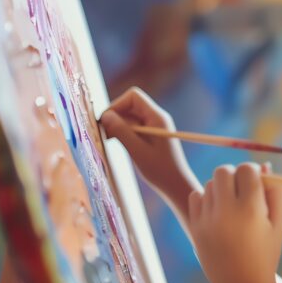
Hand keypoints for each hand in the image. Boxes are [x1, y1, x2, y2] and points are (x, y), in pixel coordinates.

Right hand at [99, 87, 197, 204]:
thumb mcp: (137, 151)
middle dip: (115, 116)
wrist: (176, 185)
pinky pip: (132, 127)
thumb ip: (121, 132)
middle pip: (129, 105)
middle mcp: (156, 118)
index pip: (133, 96)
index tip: (106, 122)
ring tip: (110, 140)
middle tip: (105, 134)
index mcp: (157, 117)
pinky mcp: (150, 135)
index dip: (117, 105)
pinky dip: (122, 132)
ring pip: (129, 116)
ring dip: (117, 125)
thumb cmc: (160, 170)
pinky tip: (117, 143)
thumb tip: (105, 115)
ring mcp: (153, 126)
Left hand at [187, 162, 281, 282]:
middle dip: (234, 174)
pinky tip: (217, 212)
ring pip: (210, 184)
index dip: (253, 171)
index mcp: (252, 211)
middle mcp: (227, 213)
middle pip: (224, 171)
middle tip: (242, 188)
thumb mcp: (278, 225)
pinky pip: (196, 196)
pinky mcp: (195, 227)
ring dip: (221, 187)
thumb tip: (265, 166)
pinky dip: (206, 198)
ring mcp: (207, 220)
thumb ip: (276, 193)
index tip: (256, 181)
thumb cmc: (266, 254)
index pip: (247, 170)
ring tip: (231, 206)